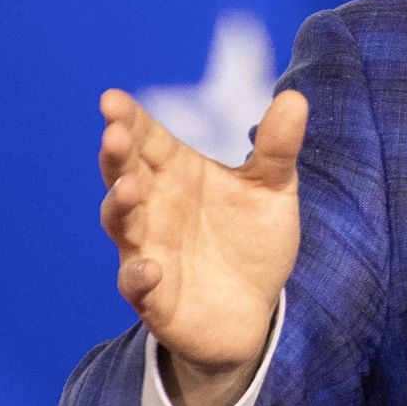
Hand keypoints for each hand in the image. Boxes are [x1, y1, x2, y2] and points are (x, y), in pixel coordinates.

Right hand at [98, 87, 307, 405]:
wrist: (253, 308)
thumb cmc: (251, 239)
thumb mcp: (272, 189)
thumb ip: (277, 148)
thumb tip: (295, 98)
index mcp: (178, 173)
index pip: (148, 140)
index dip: (129, 120)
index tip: (112, 99)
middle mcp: (155, 207)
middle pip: (126, 174)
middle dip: (117, 154)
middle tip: (113, 133)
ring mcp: (149, 250)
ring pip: (121, 224)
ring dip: (120, 205)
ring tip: (129, 188)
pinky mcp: (155, 297)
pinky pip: (137, 285)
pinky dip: (139, 276)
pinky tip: (150, 268)